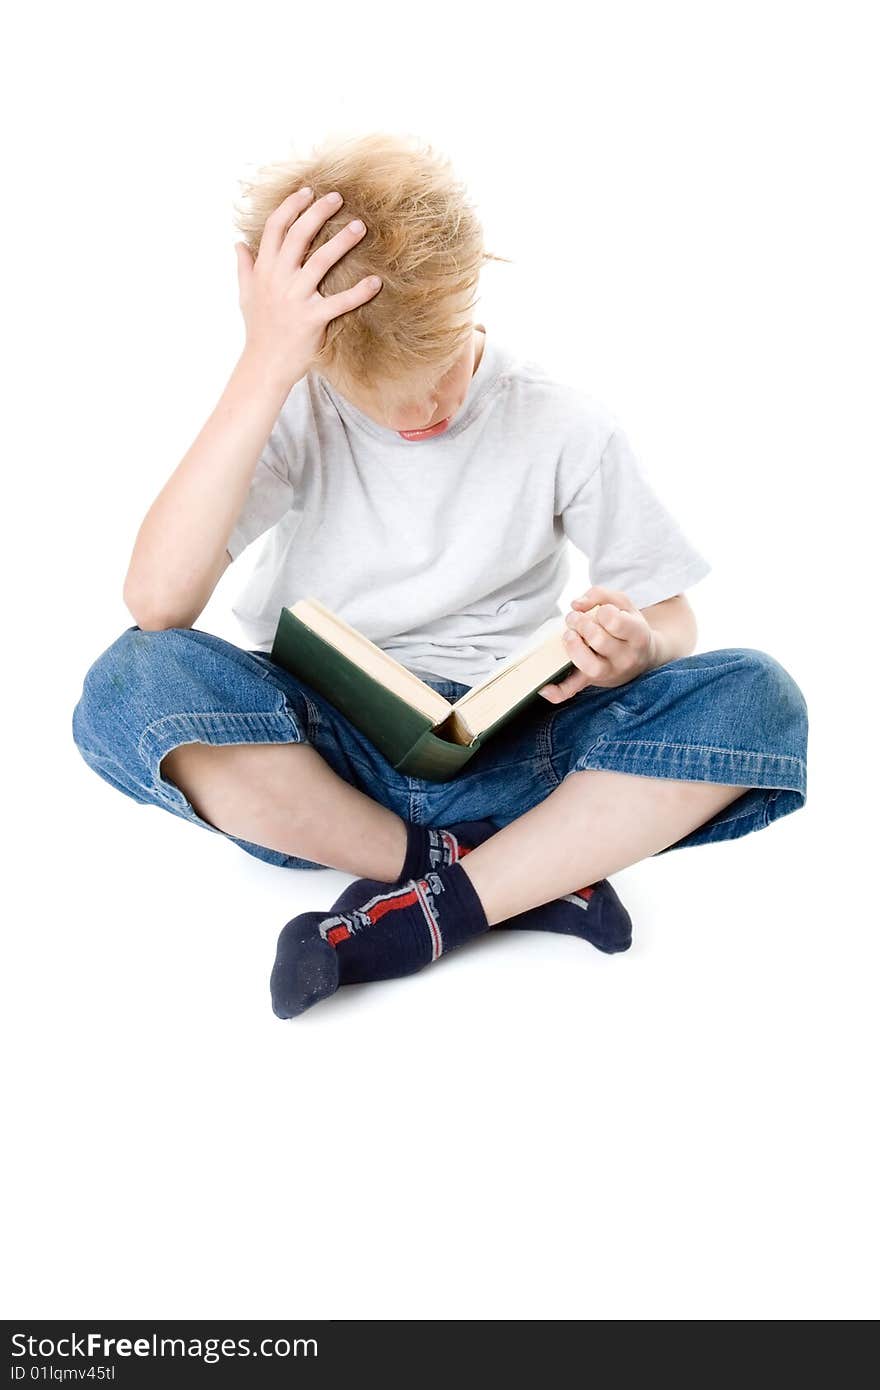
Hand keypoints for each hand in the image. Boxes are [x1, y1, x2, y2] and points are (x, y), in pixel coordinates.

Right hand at [234, 187, 381, 384]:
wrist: (264, 365)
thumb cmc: (258, 330)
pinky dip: (359, 292)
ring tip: (359, 226)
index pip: (275, 228)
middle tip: (337, 198)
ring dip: (341, 241)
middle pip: (299, 236)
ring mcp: (295, 298)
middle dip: (317, 213)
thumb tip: (238, 244)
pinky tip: (376, 281)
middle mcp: (278, 279)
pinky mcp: (312, 319)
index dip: (291, 206)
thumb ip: (245, 268)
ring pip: (320, 261)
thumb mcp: (246, 295)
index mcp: (264, 270)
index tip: (307, 191)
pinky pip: (340, 301)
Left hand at [538, 586, 656, 702]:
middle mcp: (626, 658)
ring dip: (573, 647)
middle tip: (575, 618)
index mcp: (637, 635)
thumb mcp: (623, 604)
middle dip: (580, 623)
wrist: (643, 658)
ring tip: (569, 635)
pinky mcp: (592, 682)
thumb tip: (576, 604)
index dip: (602, 611)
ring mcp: (609, 673)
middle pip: (599, 641)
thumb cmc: (628, 626)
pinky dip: (558, 692)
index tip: (601, 611)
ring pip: (590, 666)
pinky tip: (545, 688)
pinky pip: (574, 690)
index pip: (615, 621)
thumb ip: (600, 594)